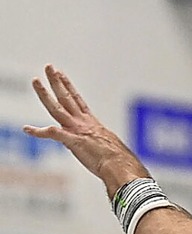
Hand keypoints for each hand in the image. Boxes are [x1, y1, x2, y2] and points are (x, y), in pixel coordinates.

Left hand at [24, 64, 146, 196]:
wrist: (121, 166)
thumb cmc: (119, 162)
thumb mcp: (108, 149)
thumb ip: (98, 146)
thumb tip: (98, 150)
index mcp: (93, 125)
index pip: (77, 101)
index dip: (68, 87)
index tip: (61, 75)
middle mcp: (84, 124)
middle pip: (67, 98)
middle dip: (57, 82)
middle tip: (49, 67)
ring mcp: (78, 131)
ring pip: (57, 108)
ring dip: (45, 94)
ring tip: (36, 80)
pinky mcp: (73, 141)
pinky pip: (52, 134)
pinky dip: (39, 132)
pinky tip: (27, 129)